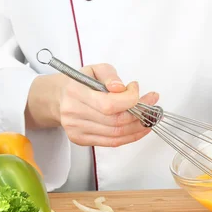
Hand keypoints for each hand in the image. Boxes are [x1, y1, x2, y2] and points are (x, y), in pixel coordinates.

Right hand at [25, 64, 158, 146]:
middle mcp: (74, 113)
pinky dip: (130, 136)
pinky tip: (140, 128)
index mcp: (75, 92)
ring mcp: (77, 130)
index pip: (109, 104)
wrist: (58, 98)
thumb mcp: (94, 69)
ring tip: (150, 117)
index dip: (130, 99)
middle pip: (115, 122)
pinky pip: (111, 142)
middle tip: (152, 105)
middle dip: (140, 114)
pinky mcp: (81, 140)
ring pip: (116, 134)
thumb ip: (109, 75)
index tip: (137, 89)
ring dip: (139, 127)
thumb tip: (121, 88)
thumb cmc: (80, 82)